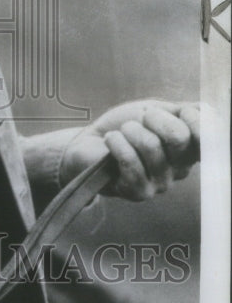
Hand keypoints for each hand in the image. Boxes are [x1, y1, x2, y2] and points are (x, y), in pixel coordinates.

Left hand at [60, 99, 201, 200]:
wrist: (92, 141)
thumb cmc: (126, 125)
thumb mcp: (158, 110)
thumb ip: (185, 111)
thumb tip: (208, 113)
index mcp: (190, 149)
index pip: (209, 138)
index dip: (196, 120)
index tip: (181, 111)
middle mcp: (181, 169)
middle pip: (179, 137)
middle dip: (153, 118)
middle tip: (140, 118)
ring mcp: (161, 183)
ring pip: (151, 146)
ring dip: (130, 130)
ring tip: (122, 132)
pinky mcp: (139, 192)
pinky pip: (130, 160)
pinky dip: (116, 142)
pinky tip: (111, 140)